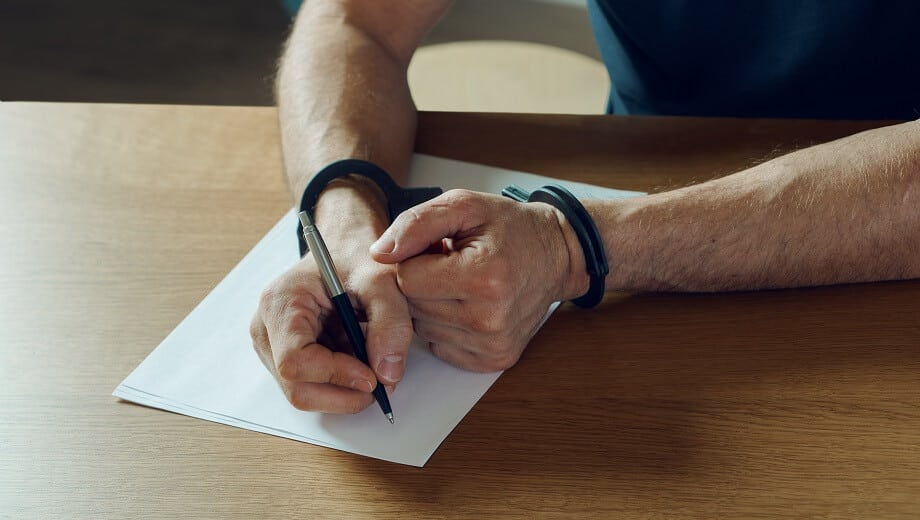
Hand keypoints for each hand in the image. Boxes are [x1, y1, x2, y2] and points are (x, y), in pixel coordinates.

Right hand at [250, 181, 412, 412]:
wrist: (345, 248)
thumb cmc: (356, 257)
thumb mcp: (383, 279)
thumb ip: (390, 323)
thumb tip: (387, 374)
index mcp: (280, 302)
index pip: (295, 361)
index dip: (336, 376)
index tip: (372, 376)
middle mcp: (266, 328)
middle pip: (297, 388)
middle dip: (342, 394)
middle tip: (380, 383)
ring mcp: (273, 346)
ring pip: (304, 392)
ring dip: (343, 389)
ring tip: (371, 362)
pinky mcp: (286, 356)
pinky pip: (311, 386)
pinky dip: (340, 383)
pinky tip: (358, 358)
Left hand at [370, 189, 588, 371]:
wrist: (556, 255)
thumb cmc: (510, 228)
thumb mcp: (463, 206)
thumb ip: (415, 224)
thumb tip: (378, 253)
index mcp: (483, 277)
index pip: (407, 280)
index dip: (416, 260)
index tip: (439, 249)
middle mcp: (489, 318)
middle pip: (412, 307)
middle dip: (422, 283)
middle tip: (451, 264)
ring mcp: (493, 344)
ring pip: (422, 329)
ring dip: (433, 306)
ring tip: (462, 283)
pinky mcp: (493, 360)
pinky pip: (440, 346)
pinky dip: (447, 326)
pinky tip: (469, 305)